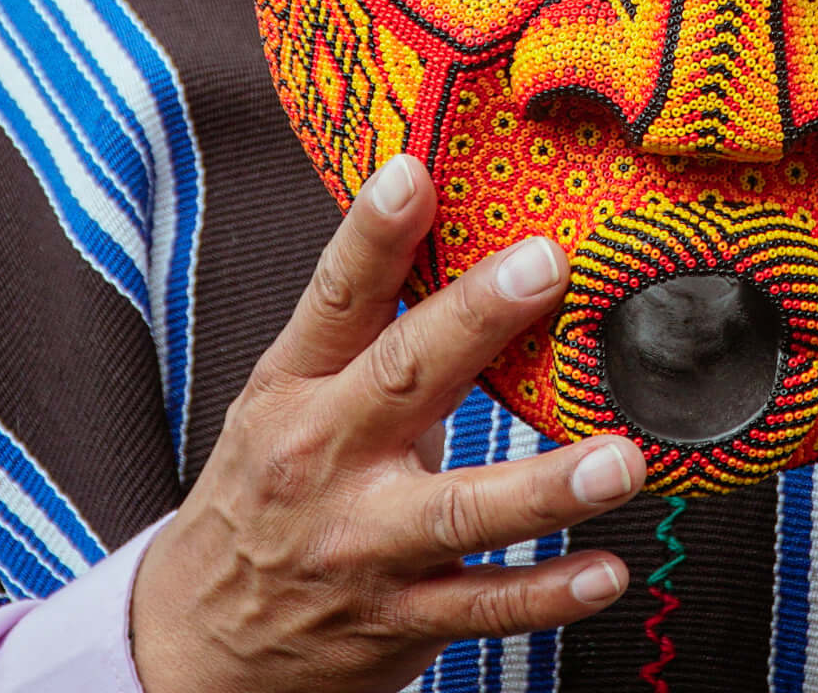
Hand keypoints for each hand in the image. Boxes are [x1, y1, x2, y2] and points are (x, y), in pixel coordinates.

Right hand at [127, 154, 640, 692]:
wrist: (196, 644)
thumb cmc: (266, 496)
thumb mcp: (289, 402)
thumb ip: (369, 339)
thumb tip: (468, 244)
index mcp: (295, 390)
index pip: (336, 299)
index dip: (372, 233)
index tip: (413, 172)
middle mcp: (324, 459)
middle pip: (403, 377)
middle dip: (476, 318)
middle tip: (546, 264)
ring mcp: (363, 544)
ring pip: (459, 510)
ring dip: (545, 487)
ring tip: (621, 460)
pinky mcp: (400, 619)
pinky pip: (484, 606)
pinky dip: (549, 594)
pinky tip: (606, 572)